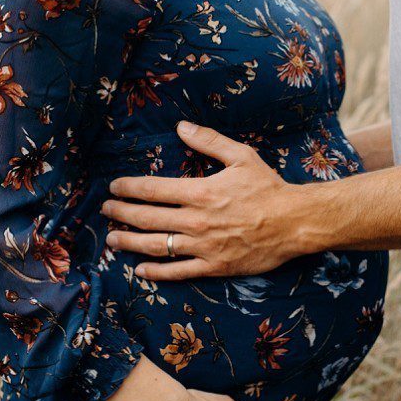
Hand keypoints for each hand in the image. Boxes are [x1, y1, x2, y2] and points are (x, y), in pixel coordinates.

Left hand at [102, 121, 308, 278]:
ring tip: (111, 240)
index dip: (128, 189)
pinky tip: (139, 270)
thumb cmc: (269, 188)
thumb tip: (181, 127)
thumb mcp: (241, 156)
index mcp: (200, 192)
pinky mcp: (213, 267)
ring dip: (129, 243)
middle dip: (121, 214)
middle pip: (146, 218)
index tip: (113, 188)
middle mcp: (196, 221)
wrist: (295, 222)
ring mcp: (203, 247)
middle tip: (106, 211)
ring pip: (156, 246)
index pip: (152, 190)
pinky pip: (178, 272)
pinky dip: (156, 272)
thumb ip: (208, 142)